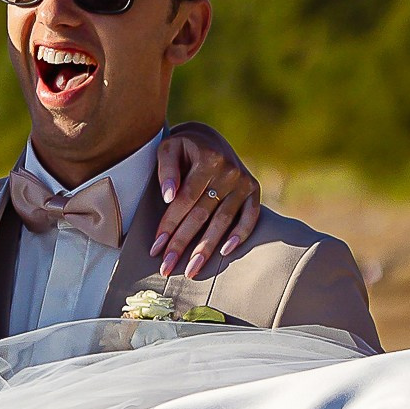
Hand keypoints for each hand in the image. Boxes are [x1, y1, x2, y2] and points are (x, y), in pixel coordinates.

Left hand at [152, 127, 261, 276]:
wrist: (209, 138)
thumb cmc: (184, 147)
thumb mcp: (169, 148)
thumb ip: (167, 170)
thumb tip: (168, 196)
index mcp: (208, 160)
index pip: (185, 200)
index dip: (169, 224)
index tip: (156, 247)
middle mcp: (229, 172)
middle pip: (202, 215)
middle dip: (182, 243)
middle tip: (167, 267)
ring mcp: (243, 182)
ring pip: (222, 221)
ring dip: (206, 248)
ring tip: (191, 269)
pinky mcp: (253, 190)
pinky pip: (250, 217)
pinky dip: (240, 234)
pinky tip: (225, 252)